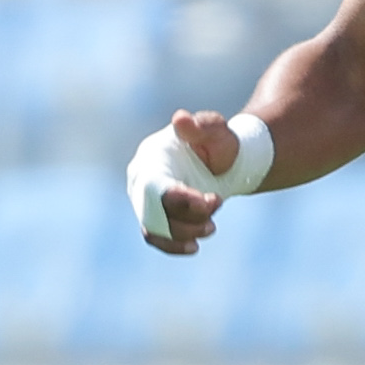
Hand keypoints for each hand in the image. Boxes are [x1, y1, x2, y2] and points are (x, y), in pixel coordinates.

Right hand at [133, 110, 245, 252]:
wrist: (223, 162)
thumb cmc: (219, 144)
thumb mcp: (217, 132)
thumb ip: (202, 126)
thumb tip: (181, 118)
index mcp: (151, 158)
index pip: (155, 188)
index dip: (182, 201)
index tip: (213, 200)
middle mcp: (141, 180)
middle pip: (154, 212)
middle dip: (188, 217)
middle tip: (217, 204)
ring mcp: (145, 200)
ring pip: (157, 229)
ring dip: (186, 232)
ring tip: (212, 225)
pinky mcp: (155, 217)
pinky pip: (157, 238)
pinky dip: (174, 246)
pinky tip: (194, 246)